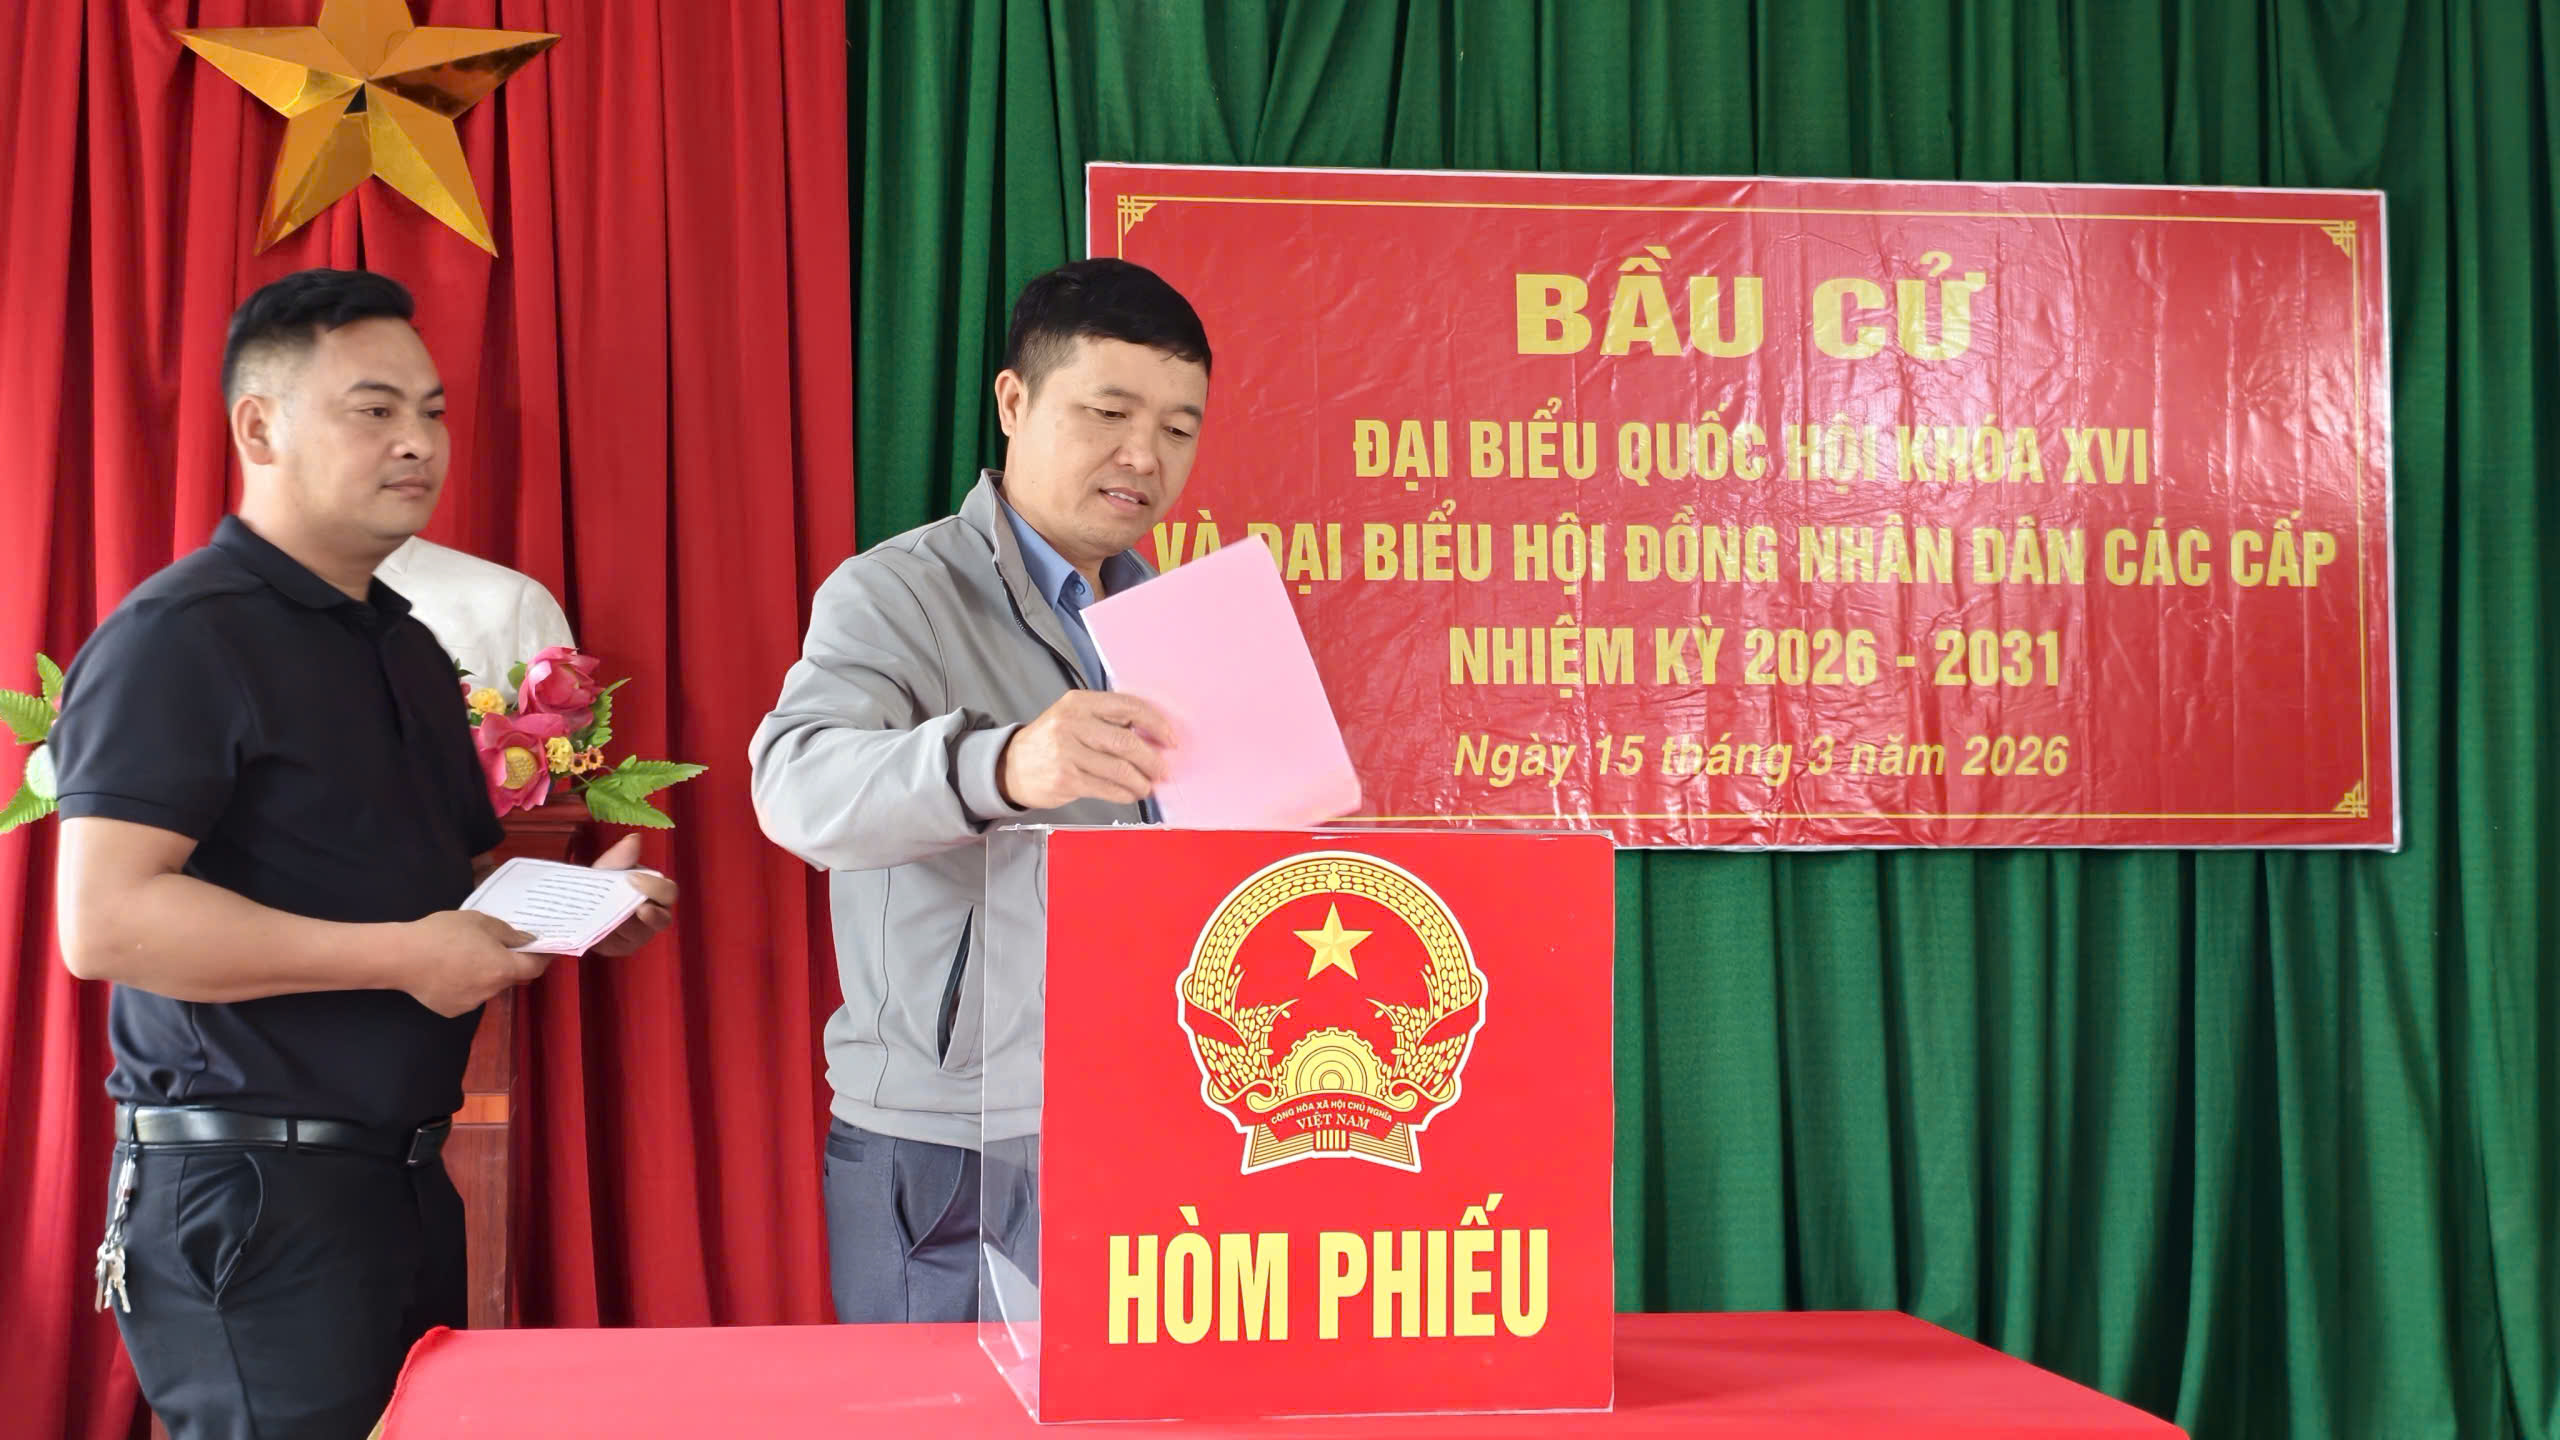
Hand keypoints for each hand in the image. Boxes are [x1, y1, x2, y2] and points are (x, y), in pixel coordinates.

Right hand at [400, 910, 544, 1017]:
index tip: (546, 949)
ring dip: (485, 974)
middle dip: (508, 963)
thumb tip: (527, 940)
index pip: (534, 967)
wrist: (401, 957)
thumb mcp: (480, 922)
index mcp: (503, 968)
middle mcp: (492, 990)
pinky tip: (449, 971)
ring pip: (488, 987)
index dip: (543, 957)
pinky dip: (466, 984)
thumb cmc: (443, 933)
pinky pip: (468, 995)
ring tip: (465, 956)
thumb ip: (508, 933)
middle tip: (497, 946)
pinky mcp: (453, 1010)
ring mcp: (472, 1003)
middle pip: (510, 977)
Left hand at [589, 834, 676, 956]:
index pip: (668, 892)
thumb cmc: (603, 884)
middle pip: (664, 919)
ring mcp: (640, 934)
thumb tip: (634, 839)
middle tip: (636, 908)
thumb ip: (621, 857)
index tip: (632, 878)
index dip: (655, 887)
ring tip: (611, 918)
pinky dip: (611, 937)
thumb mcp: (608, 868)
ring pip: (641, 934)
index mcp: (655, 891)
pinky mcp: (624, 947)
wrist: (579, 904)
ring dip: (626, 926)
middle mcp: (655, 913)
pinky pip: (622, 945)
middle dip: (651, 914)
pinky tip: (601, 929)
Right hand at [998, 692, 1173, 809]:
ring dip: (1141, 781)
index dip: (1156, 723)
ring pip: (1119, 768)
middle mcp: (1072, 724)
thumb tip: (1153, 737)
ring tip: (1147, 786)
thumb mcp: (1073, 717)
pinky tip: (1130, 794)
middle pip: (1126, 741)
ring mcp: (1067, 752)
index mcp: (1079, 703)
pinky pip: (1106, 788)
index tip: (1171, 738)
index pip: (1128, 706)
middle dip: (1152, 759)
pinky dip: (1124, 793)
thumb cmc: (1050, 741)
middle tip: (1163, 770)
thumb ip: (1106, 720)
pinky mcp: (1065, 779)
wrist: (1011, 766)